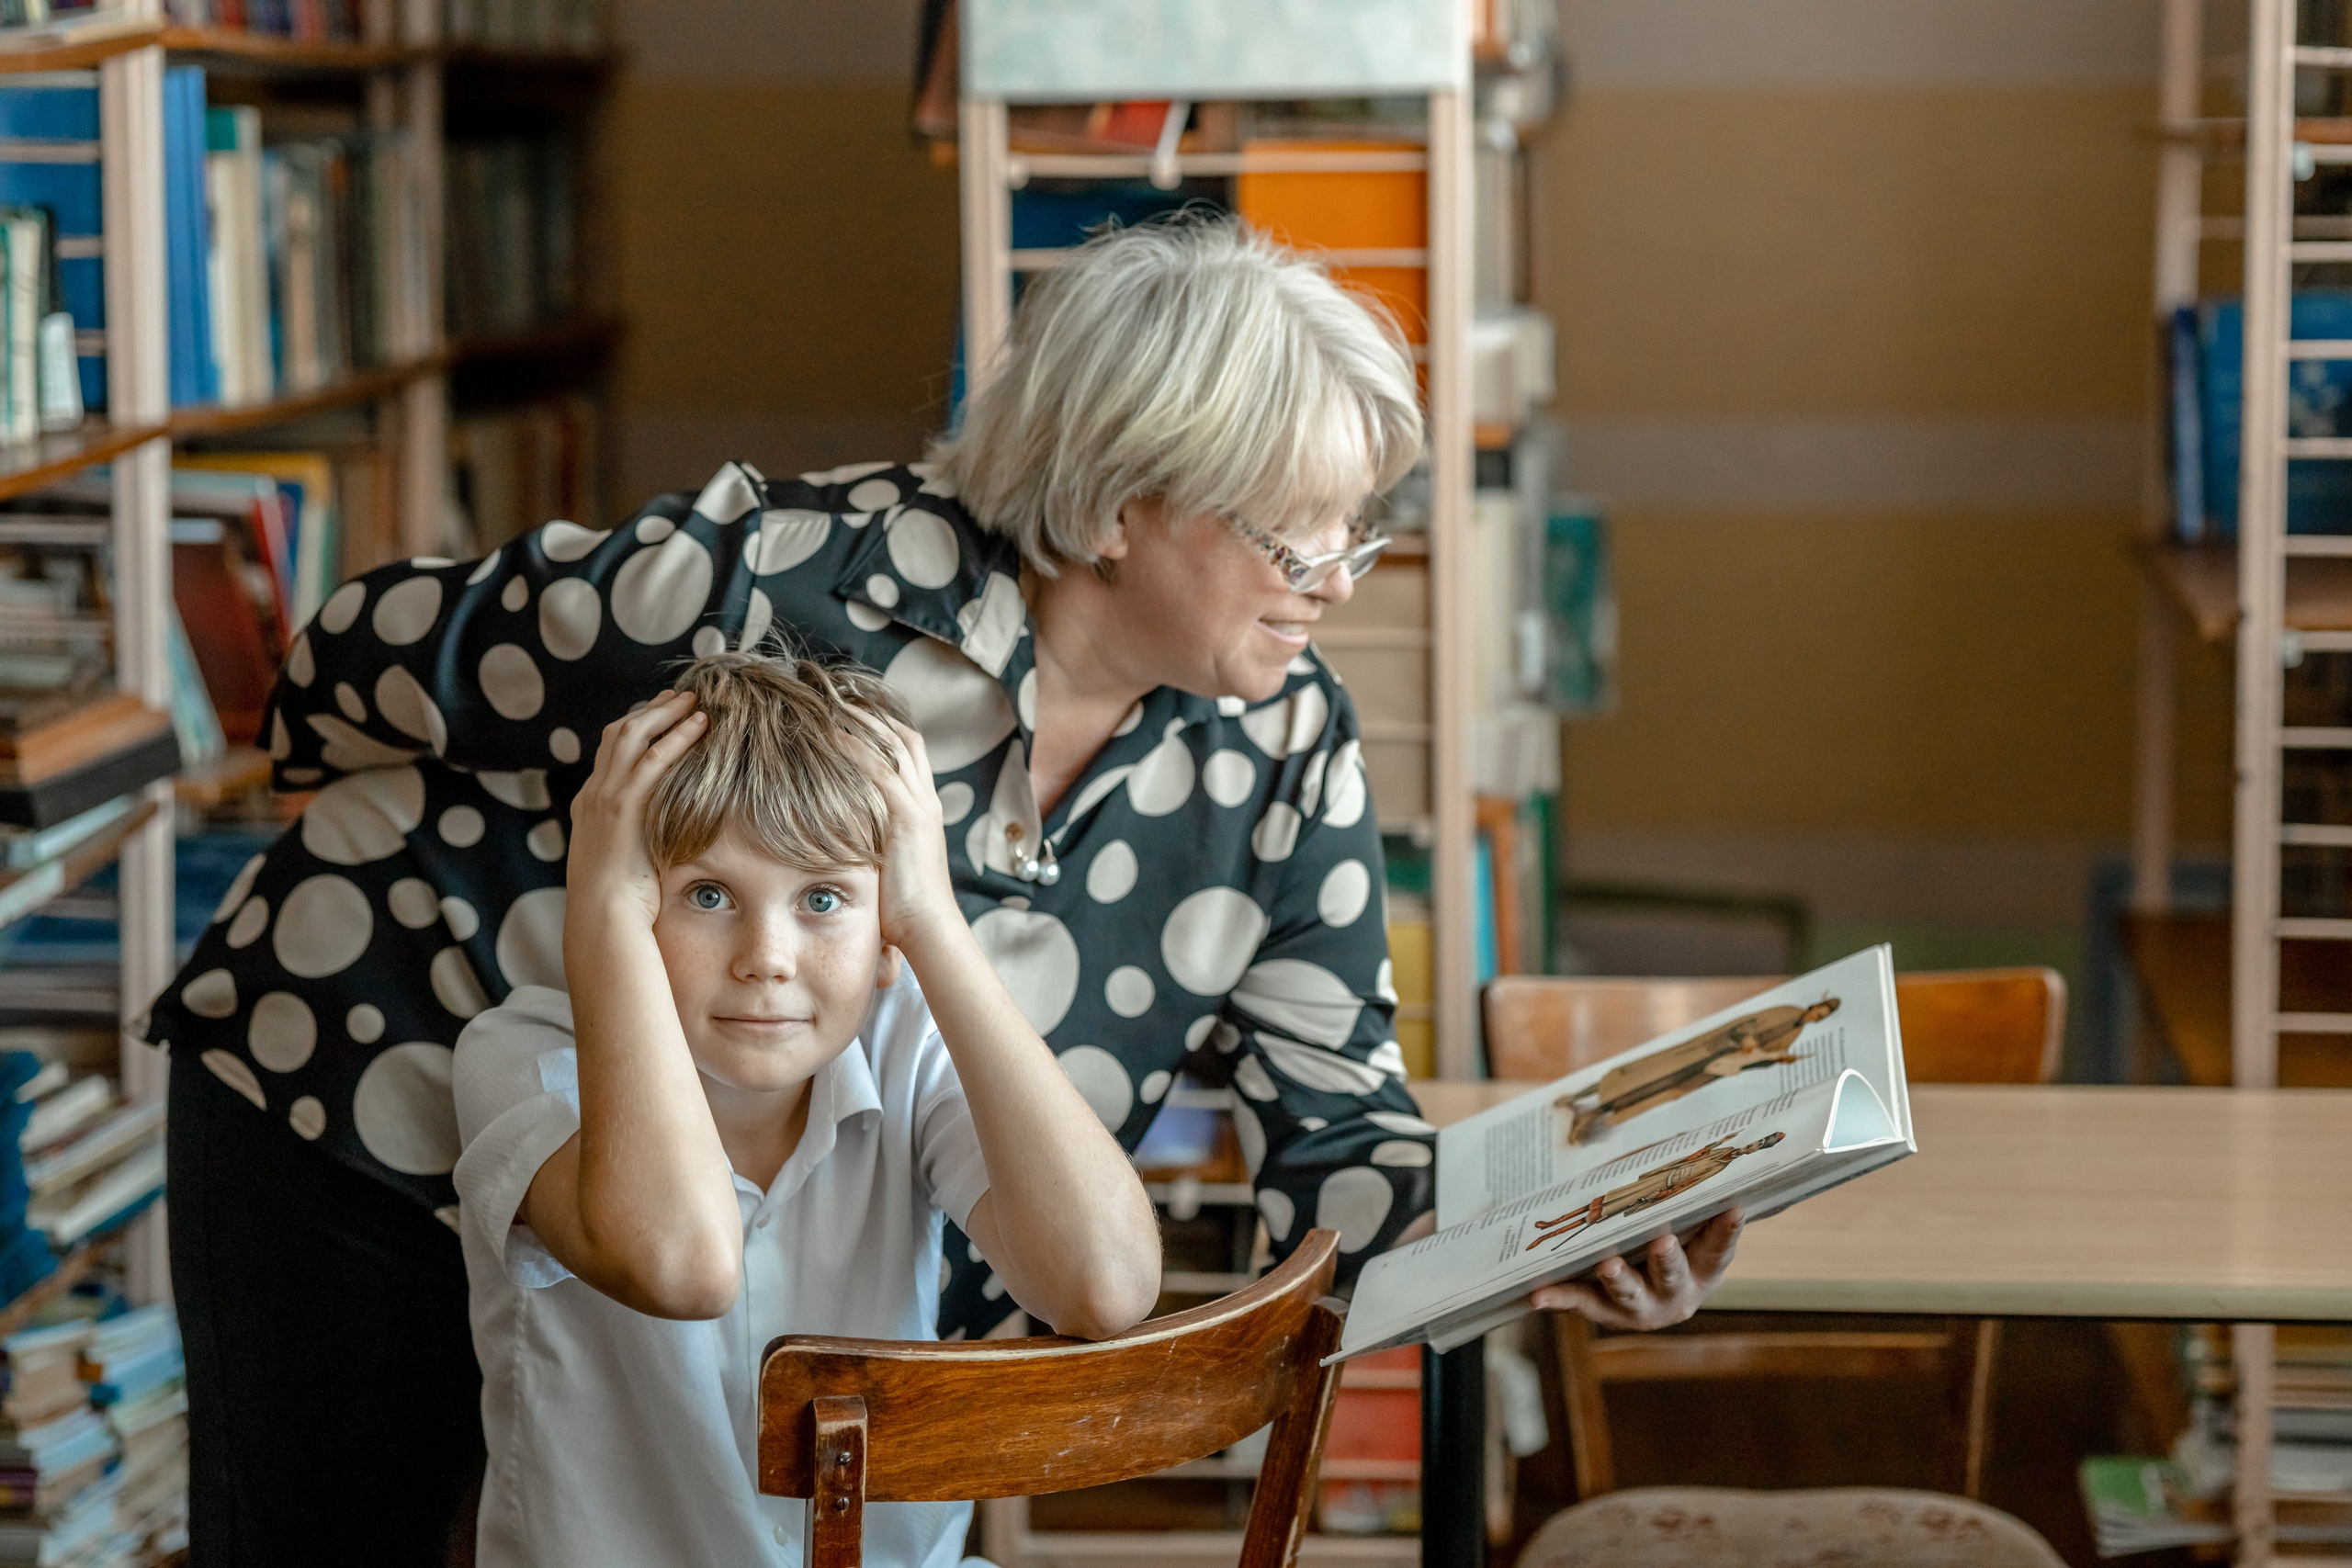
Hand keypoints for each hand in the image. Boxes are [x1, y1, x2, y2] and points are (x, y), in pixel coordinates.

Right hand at [566, 690, 706, 927]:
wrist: (602, 918)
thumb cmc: (620, 902)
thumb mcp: (626, 862)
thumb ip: (641, 838)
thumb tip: (670, 835)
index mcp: (590, 805)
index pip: (611, 751)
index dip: (637, 727)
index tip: (661, 713)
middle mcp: (594, 794)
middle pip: (619, 733)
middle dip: (651, 710)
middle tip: (678, 696)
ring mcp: (606, 797)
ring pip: (635, 736)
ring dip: (666, 713)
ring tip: (694, 700)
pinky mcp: (624, 805)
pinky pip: (655, 758)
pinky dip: (678, 735)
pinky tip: (700, 724)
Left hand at [841, 713, 958, 951]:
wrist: (931, 929)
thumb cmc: (908, 911)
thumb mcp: (890, 868)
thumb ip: (874, 848)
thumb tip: (844, 848)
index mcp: (924, 812)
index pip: (909, 755)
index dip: (884, 730)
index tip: (854, 716)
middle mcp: (926, 801)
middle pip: (905, 739)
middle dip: (874, 714)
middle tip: (840, 698)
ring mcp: (920, 807)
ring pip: (894, 745)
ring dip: (863, 721)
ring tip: (831, 704)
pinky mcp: (908, 818)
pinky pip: (880, 770)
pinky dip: (857, 748)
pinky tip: (833, 735)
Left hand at [1529, 1208, 1743, 1331]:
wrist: (1647, 1298)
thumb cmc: (1665, 1239)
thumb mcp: (1681, 1221)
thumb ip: (1679, 1189)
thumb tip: (1680, 1135)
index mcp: (1702, 1269)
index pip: (1718, 1249)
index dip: (1727, 1230)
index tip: (1733, 1207)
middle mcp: (1676, 1293)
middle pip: (1672, 1276)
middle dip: (1666, 1260)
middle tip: (1661, 1242)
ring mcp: (1640, 1308)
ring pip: (1629, 1294)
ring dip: (1618, 1279)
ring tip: (1607, 1265)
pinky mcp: (1604, 1312)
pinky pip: (1580, 1302)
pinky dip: (1559, 1297)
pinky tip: (1538, 1295)